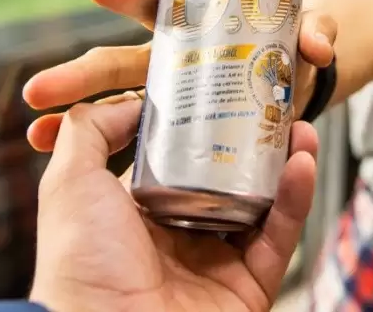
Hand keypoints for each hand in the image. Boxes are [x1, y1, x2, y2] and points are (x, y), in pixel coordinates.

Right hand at [23, 0, 337, 150]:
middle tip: (40, 90)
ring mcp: (175, 98)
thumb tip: (317, 45)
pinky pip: (133, 142)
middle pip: (121, 61)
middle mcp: (177, 60)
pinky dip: (95, 148)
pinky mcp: (179, 134)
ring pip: (114, 103)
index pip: (160, 6)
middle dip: (79, 74)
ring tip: (38, 133)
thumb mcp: (308, 32)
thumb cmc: (296, 48)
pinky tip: (63, 156)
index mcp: (201, 24)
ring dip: (74, 117)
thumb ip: (317, 31)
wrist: (303, 84)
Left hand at [30, 94, 317, 311]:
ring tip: (300, 125)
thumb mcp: (70, 183)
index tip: (229, 84)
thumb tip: (133, 99)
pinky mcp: (248, 288)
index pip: (184, 156)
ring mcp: (218, 264)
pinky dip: (297, 199)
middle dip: (258, 138)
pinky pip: (279, 237)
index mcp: (141, 213)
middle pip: (232, 175)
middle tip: (277, 101)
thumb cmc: (81, 267)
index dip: (209, 120)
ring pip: (265, 202)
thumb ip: (91, 130)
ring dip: (286, 161)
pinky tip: (302, 162)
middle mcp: (181, 236)